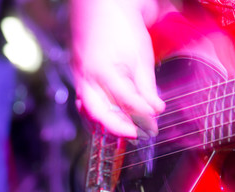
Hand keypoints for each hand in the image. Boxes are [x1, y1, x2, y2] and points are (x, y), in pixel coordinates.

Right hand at [71, 0, 164, 137]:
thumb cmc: (123, 25)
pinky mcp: (79, 74)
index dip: (142, 115)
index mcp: (104, 71)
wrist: (101, 4)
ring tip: (126, 129)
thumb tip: (155, 110)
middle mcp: (86, 77)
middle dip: (120, 128)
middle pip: (100, 113)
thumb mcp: (141, 56)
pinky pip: (85, 100)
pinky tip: (111, 115)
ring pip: (89, 109)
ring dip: (107, 122)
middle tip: (139, 135)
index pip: (126, 102)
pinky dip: (98, 111)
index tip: (154, 124)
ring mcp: (79, 75)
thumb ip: (146, 86)